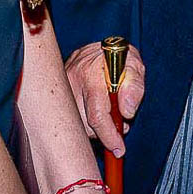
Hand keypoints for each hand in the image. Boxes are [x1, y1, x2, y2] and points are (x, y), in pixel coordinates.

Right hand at [64, 41, 144, 157]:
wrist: (103, 46)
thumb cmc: (120, 56)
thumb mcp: (135, 65)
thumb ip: (134, 87)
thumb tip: (126, 112)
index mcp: (90, 73)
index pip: (97, 115)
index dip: (108, 136)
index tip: (119, 148)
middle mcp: (71, 79)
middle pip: (83, 123)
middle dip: (102, 132)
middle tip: (117, 127)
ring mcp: (61, 85)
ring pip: (75, 122)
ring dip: (93, 127)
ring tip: (108, 115)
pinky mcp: (58, 90)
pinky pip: (69, 116)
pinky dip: (84, 120)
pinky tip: (95, 112)